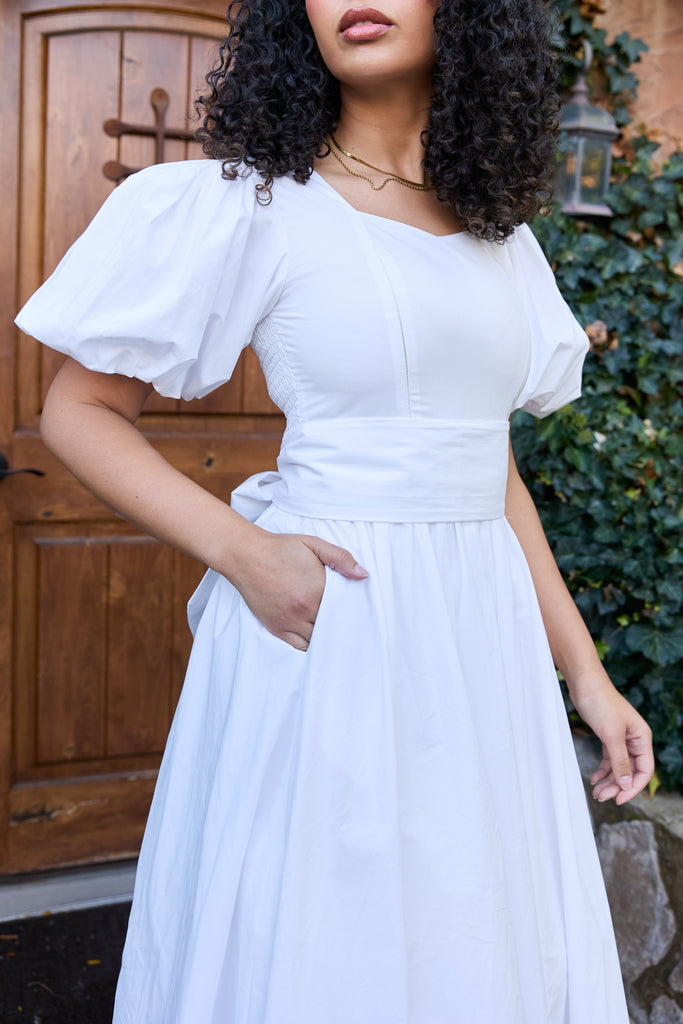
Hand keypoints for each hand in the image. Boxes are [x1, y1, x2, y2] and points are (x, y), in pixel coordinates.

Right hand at [230, 529, 367, 650]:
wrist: (246, 555)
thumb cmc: (280, 548)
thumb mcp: (313, 544)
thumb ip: (340, 558)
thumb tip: (363, 575)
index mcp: (317, 588)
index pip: (345, 608)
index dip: (354, 611)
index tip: (360, 613)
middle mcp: (304, 609)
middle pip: (333, 626)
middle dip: (343, 626)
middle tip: (353, 627)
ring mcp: (289, 621)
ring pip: (318, 640)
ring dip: (328, 637)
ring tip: (337, 634)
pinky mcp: (276, 628)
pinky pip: (300, 646)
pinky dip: (311, 645)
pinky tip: (318, 640)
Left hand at [572, 679, 654, 804]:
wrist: (585, 683)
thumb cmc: (601, 702)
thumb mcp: (611, 735)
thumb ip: (620, 761)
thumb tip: (626, 784)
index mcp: (642, 738)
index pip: (644, 770)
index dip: (634, 787)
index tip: (619, 798)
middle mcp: (634, 740)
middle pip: (630, 770)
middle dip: (618, 786)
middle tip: (602, 797)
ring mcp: (621, 738)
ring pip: (618, 766)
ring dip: (609, 780)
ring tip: (597, 792)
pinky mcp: (608, 735)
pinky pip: (609, 758)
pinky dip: (603, 769)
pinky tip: (595, 778)